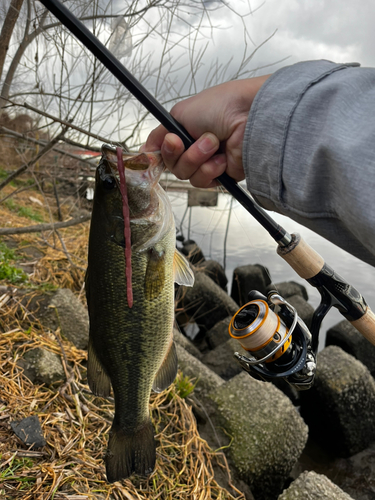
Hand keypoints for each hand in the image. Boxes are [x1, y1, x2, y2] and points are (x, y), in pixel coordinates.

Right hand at [142, 75, 269, 187]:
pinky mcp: (223, 175)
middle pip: (173, 166)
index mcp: (185, 132)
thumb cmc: (220, 106)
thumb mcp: (179, 114)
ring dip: (197, 159)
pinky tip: (222, 157)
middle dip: (180, 154)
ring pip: (187, 176)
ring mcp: (209, 162)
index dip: (159, 153)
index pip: (163, 150)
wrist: (248, 116)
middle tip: (186, 141)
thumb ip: (159, 134)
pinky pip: (204, 182)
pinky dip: (211, 169)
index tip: (156, 151)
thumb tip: (144, 151)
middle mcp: (195, 148)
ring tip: (213, 144)